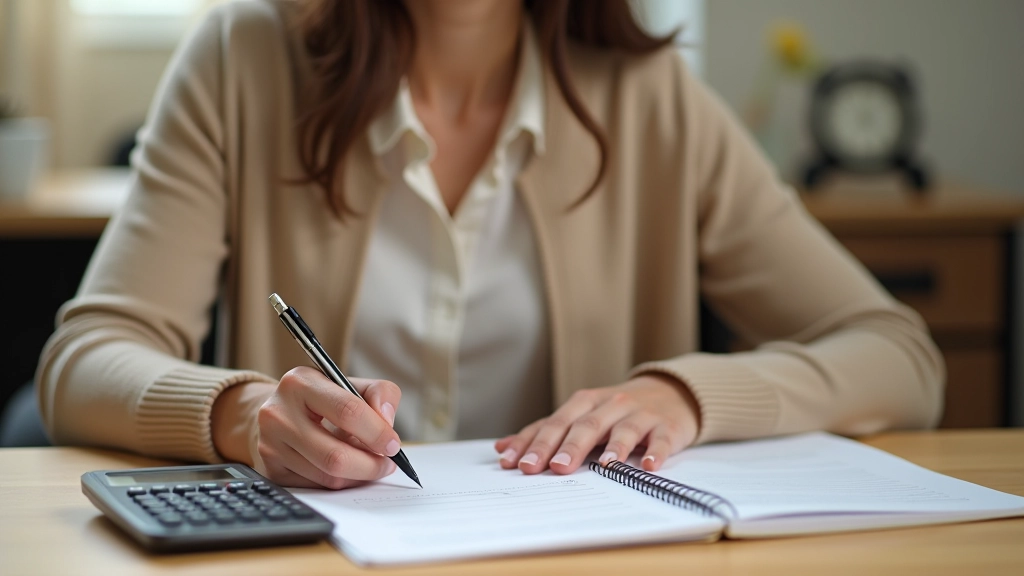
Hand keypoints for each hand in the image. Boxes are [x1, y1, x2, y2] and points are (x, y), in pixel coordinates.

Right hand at [212, 367, 402, 488]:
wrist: (281, 411)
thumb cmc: (324, 398)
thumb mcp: (352, 384)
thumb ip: (380, 394)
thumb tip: (387, 422)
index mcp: (300, 382)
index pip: (347, 411)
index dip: (377, 432)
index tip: (393, 445)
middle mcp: (278, 413)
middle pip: (336, 455)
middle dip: (371, 465)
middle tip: (387, 464)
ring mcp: (270, 445)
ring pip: (328, 476)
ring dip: (359, 476)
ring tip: (370, 464)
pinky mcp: (271, 471)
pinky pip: (317, 487)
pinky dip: (340, 482)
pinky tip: (347, 469)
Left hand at [494, 374, 699, 473]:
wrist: (669, 394)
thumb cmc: (616, 411)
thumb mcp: (581, 415)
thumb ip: (544, 432)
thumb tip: (502, 448)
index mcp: (585, 402)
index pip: (555, 423)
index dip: (534, 442)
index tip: (515, 463)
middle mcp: (611, 404)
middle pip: (586, 425)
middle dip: (567, 446)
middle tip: (551, 467)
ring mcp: (640, 414)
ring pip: (624, 429)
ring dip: (613, 447)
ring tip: (603, 466)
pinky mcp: (667, 426)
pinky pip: (662, 439)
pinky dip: (656, 452)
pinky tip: (648, 466)